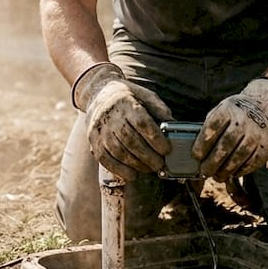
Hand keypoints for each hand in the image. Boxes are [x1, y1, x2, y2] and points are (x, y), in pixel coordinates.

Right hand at [73, 62, 173, 181]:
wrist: (98, 94)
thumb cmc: (127, 96)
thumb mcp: (144, 95)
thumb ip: (159, 108)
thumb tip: (173, 124)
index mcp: (126, 102)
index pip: (142, 123)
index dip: (155, 138)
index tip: (167, 150)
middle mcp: (111, 116)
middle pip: (131, 140)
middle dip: (148, 156)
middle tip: (161, 165)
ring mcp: (100, 129)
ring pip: (118, 151)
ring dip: (136, 164)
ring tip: (150, 169)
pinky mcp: (93, 140)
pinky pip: (105, 158)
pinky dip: (119, 169)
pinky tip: (132, 175)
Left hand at [194, 78, 267, 180]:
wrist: (267, 106)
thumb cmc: (238, 112)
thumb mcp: (223, 109)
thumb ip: (211, 126)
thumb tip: (197, 148)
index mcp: (229, 109)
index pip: (212, 127)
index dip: (202, 144)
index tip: (196, 156)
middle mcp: (244, 120)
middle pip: (225, 145)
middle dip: (212, 162)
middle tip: (205, 171)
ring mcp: (257, 133)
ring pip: (239, 156)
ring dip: (226, 170)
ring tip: (218, 176)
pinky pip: (252, 162)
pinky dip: (241, 170)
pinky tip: (233, 173)